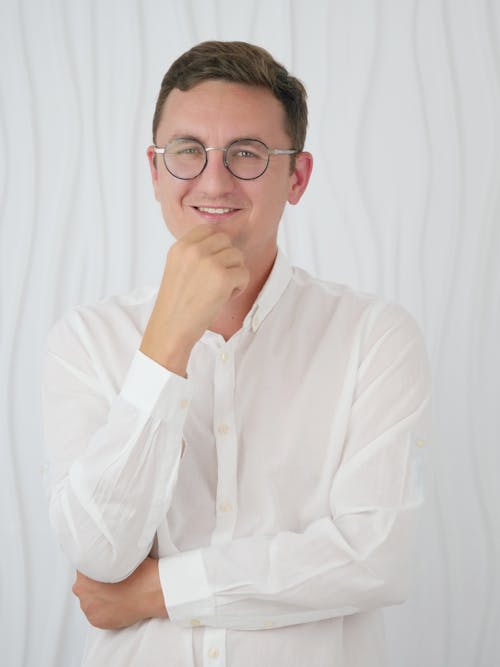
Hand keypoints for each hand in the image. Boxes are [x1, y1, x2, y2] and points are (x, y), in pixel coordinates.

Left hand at [72, 557, 167, 629]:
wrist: (152, 592)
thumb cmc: (140, 572)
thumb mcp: (121, 553)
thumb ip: (107, 554)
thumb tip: (104, 549)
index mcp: (85, 574)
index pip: (82, 567)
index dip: (93, 566)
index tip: (101, 566)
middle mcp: (83, 592)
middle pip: (83, 584)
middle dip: (94, 582)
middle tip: (109, 578)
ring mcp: (89, 608)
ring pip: (89, 599)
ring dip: (97, 596)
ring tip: (114, 590)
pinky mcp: (97, 621)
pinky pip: (96, 613)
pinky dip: (103, 609)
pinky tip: (115, 601)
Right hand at [140, 224, 248, 374]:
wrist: (171, 329)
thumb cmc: (176, 305)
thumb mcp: (176, 268)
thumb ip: (194, 253)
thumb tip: (221, 243)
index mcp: (180, 247)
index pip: (209, 230)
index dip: (217, 247)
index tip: (213, 264)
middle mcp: (193, 250)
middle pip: (226, 241)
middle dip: (227, 259)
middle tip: (217, 279)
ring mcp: (208, 262)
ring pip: (238, 257)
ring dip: (234, 273)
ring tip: (220, 290)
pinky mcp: (223, 278)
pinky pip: (244, 273)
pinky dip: (239, 287)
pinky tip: (225, 297)